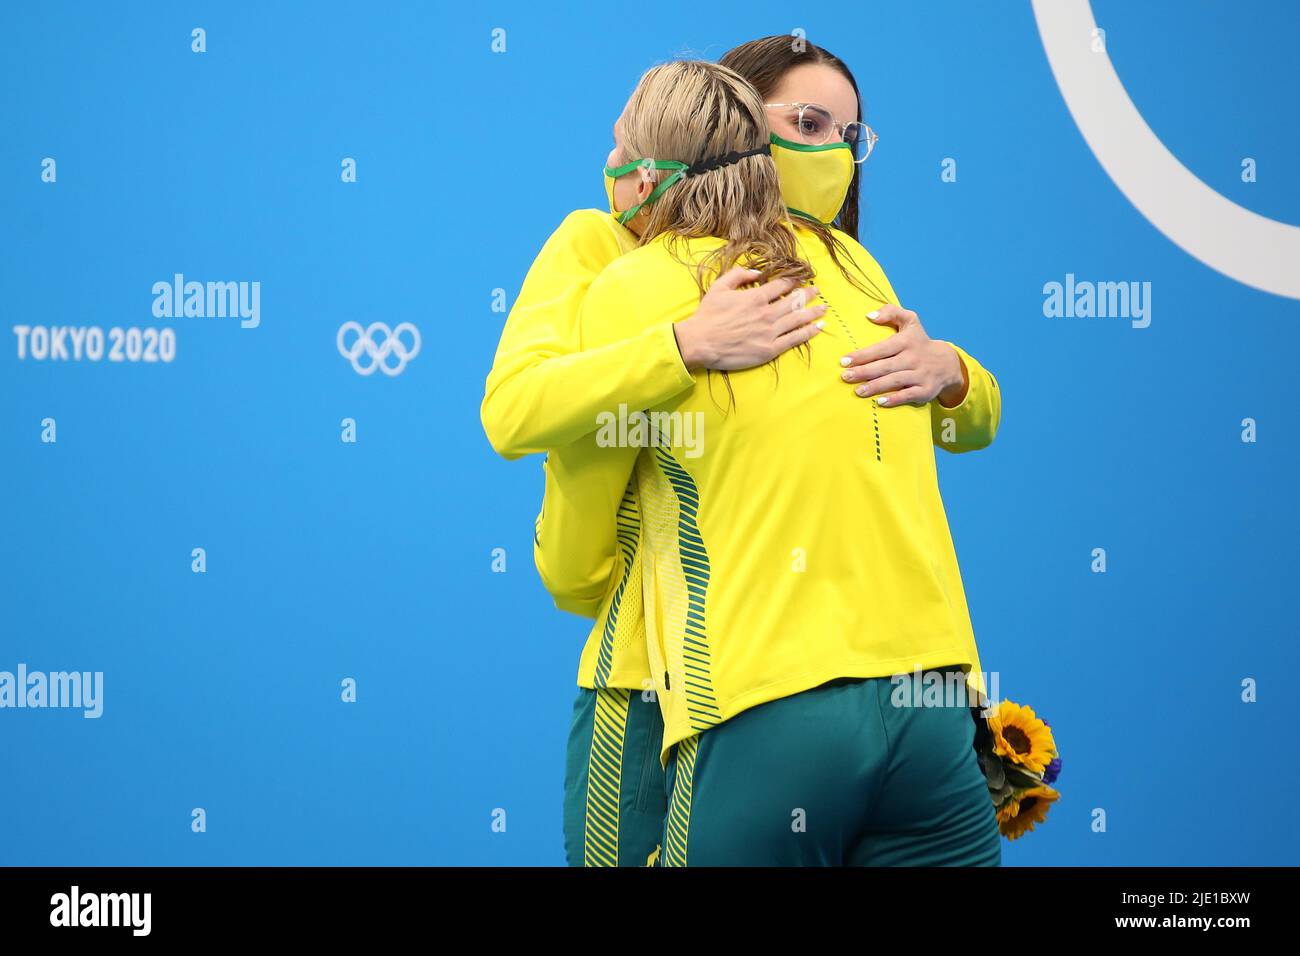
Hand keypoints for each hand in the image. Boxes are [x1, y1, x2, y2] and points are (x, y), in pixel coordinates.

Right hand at [673, 266, 827, 370]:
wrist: (700, 342)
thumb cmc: (708, 315)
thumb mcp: (719, 287)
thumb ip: (739, 275)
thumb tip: (757, 272)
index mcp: (756, 297)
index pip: (782, 285)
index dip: (794, 280)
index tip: (802, 278)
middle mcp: (767, 313)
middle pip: (795, 301)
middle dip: (808, 294)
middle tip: (817, 291)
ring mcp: (770, 332)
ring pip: (798, 319)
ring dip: (813, 312)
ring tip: (823, 308)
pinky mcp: (770, 349)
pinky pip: (795, 339)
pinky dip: (808, 332)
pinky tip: (818, 327)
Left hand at [838, 304, 967, 406]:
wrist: (946, 363)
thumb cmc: (919, 342)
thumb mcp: (910, 321)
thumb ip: (891, 312)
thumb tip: (870, 316)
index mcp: (907, 341)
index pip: (882, 348)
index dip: (863, 355)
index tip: (845, 360)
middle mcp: (914, 358)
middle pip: (886, 366)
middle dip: (864, 372)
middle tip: (845, 376)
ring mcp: (920, 374)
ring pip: (895, 381)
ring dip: (875, 386)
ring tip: (858, 391)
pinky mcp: (925, 390)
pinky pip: (909, 395)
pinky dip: (895, 399)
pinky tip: (880, 402)